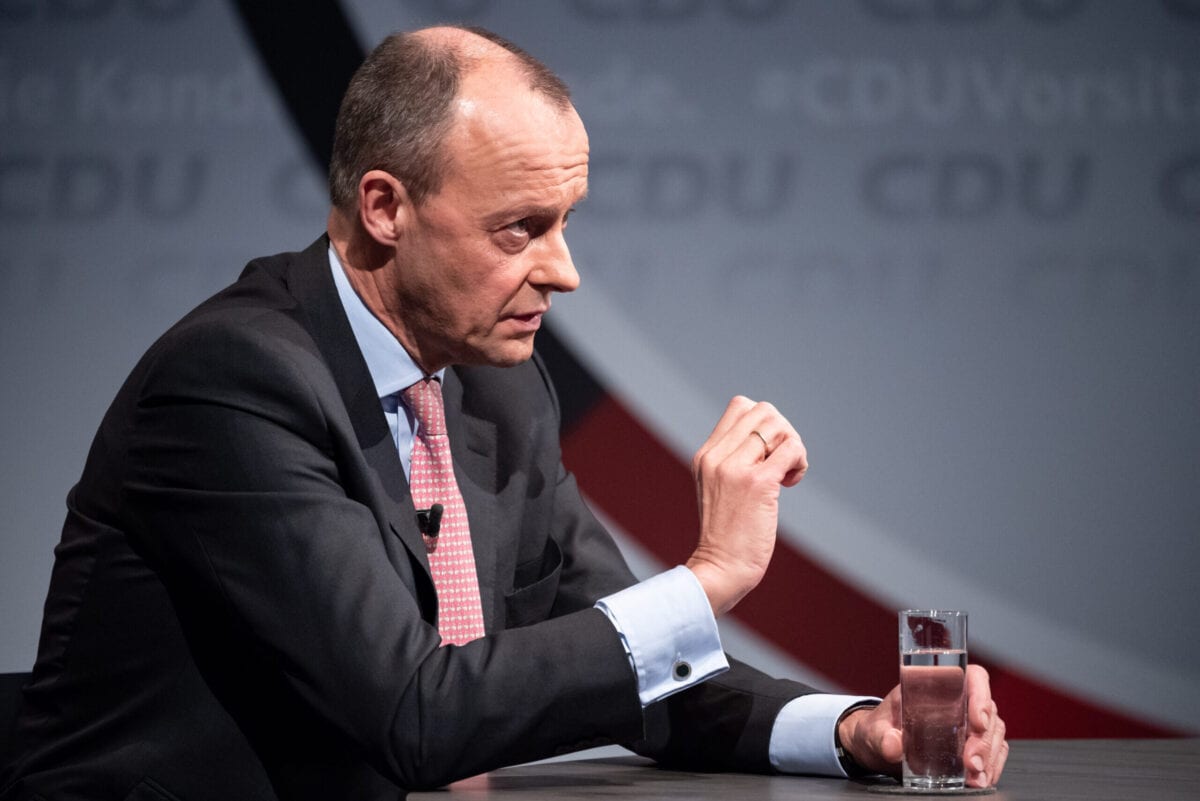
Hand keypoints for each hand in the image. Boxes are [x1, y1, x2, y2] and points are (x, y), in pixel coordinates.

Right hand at [685, 395, 807, 615]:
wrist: (720, 568)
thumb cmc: (726, 535)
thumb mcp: (717, 489)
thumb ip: (733, 462)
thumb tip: (772, 441)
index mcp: (705, 455)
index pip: (741, 406)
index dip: (764, 425)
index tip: (766, 454)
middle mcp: (716, 456)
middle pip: (764, 411)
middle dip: (783, 433)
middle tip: (782, 465)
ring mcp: (735, 468)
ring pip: (778, 425)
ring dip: (793, 446)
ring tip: (787, 475)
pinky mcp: (757, 483)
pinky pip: (791, 449)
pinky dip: (800, 461)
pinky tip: (790, 483)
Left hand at [839, 665, 1008, 787]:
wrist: (876, 746)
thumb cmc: (878, 729)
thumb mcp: (874, 731)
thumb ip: (881, 737)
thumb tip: (893, 745)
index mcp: (936, 686)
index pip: (972, 677)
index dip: (981, 694)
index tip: (978, 722)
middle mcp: (957, 701)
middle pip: (987, 712)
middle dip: (983, 740)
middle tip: (971, 763)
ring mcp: (966, 723)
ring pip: (994, 733)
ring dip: (989, 757)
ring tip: (975, 777)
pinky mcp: (970, 744)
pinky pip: (994, 752)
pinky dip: (991, 767)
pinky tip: (980, 780)